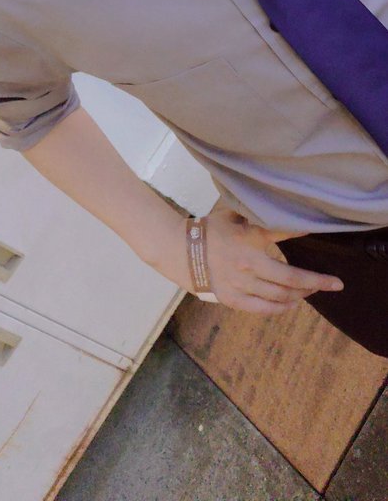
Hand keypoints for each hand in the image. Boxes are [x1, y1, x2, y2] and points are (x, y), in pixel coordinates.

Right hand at [149, 207, 343, 316]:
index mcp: (248, 237)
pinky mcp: (233, 299)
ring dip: (301, 295)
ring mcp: (241, 284)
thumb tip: (280, 207)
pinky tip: (293, 304)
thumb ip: (255, 214)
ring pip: (280, 296)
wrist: (182, 252)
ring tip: (314, 291)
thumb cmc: (211, 230)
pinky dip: (281, 309)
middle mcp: (247, 263)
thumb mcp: (232, 215)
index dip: (302, 233)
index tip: (319, 234)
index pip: (282, 234)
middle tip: (335, 283)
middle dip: (316, 281)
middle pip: (290, 277)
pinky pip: (263, 309)